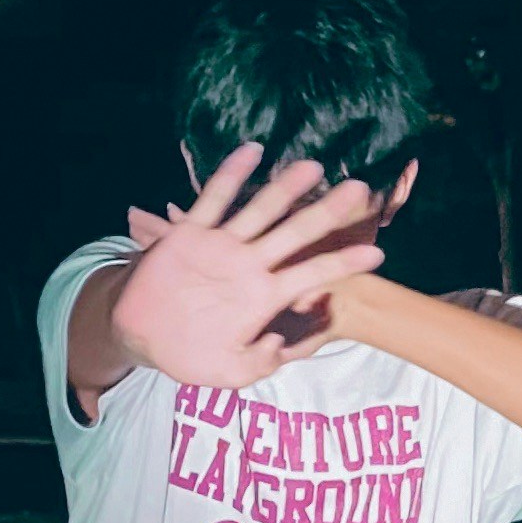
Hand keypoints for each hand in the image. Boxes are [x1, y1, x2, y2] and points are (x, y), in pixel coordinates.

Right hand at [111, 144, 383, 390]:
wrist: (144, 337)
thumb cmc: (190, 355)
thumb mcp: (229, 372)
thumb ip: (258, 362)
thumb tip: (280, 342)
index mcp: (264, 295)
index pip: (312, 275)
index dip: (343, 263)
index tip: (377, 254)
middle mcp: (250, 264)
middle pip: (296, 233)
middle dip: (326, 212)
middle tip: (359, 189)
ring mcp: (223, 245)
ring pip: (261, 210)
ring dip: (286, 188)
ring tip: (312, 166)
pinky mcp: (192, 234)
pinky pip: (213, 200)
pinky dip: (231, 176)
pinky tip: (252, 150)